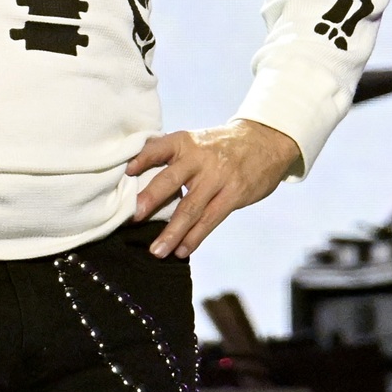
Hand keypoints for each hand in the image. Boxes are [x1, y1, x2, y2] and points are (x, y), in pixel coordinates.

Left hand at [128, 119, 302, 258]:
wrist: (265, 141)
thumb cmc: (221, 146)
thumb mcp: (196, 140)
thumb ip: (172, 156)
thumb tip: (136, 172)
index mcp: (185, 141)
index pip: (159, 148)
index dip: (142, 159)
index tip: (126, 172)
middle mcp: (200, 157)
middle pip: (171, 180)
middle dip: (151, 199)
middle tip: (133, 217)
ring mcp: (218, 177)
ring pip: (191, 207)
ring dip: (172, 232)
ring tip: (157, 251)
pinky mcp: (234, 194)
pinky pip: (210, 219)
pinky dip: (194, 237)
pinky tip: (182, 250)